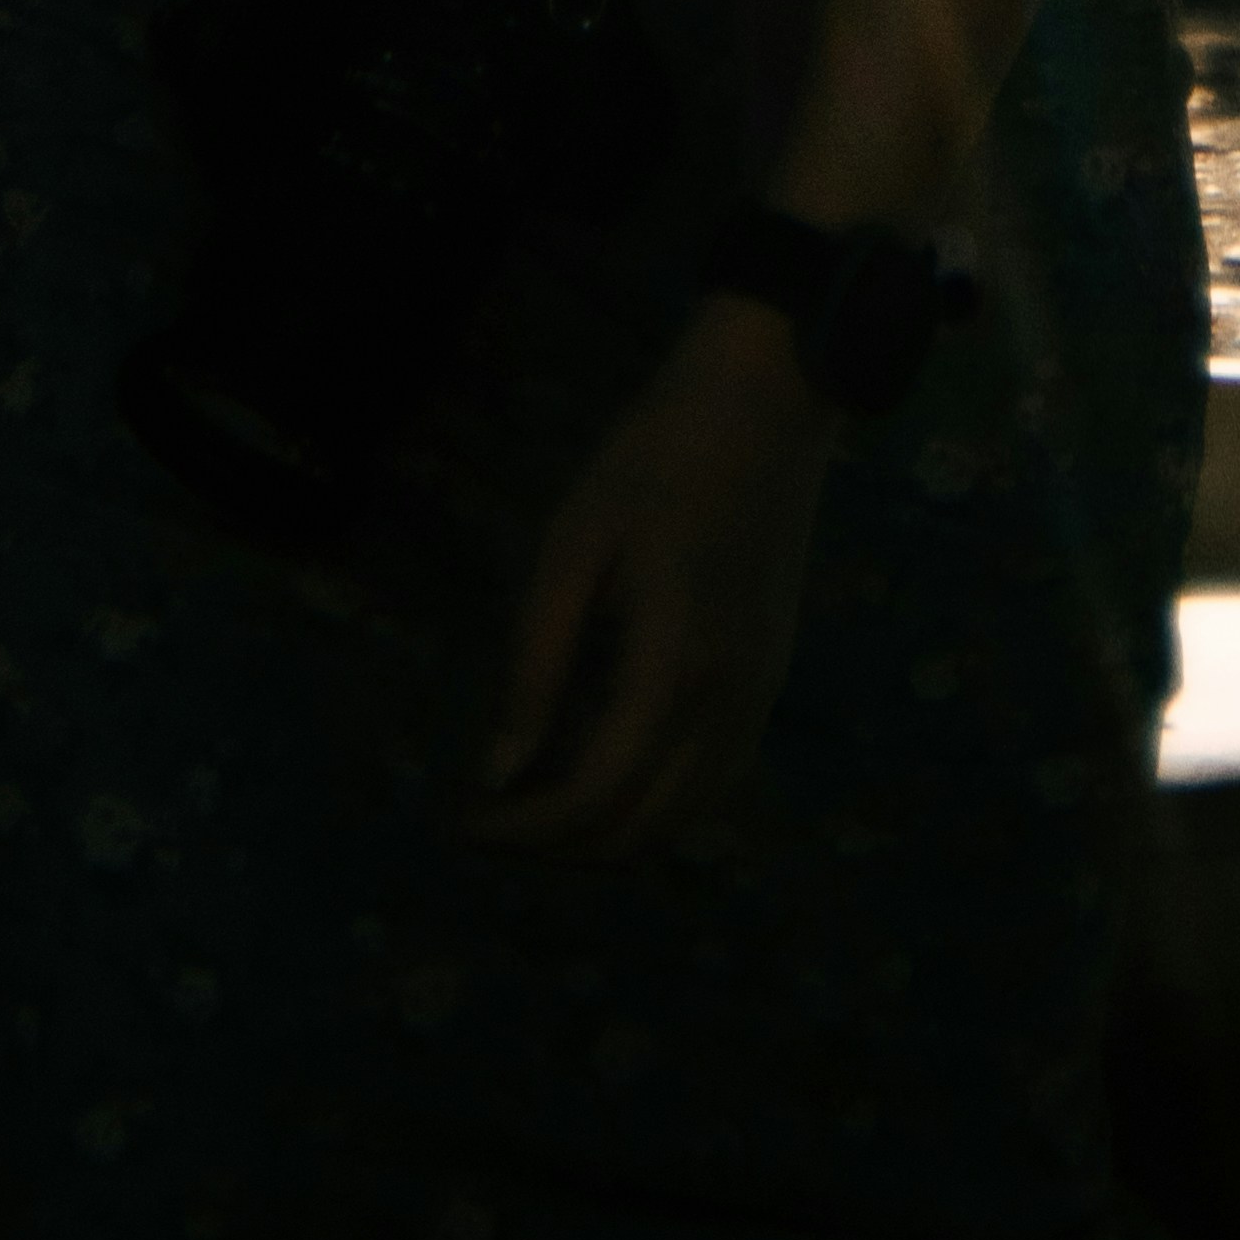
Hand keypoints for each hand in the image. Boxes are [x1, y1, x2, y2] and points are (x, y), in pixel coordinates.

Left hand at [473, 295, 837, 863]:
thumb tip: (498, 769)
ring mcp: (762, 692)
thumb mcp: (572, 543)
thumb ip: (535, 660)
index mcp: (674, 661)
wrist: (766, 400)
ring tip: (539, 798)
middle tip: (492, 813)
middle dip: (557, 840)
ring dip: (609, 829)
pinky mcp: (773, 676)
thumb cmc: (654, 456)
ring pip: (683, 816)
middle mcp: (729, 697)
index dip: (524, 827)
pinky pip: (716, 779)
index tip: (466, 818)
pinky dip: (659, 801)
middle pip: (639, 826)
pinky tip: (610, 769)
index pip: (594, 794)